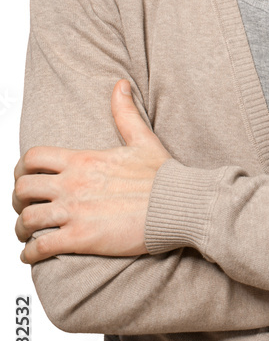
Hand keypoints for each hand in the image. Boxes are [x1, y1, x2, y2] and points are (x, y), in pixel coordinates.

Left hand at [14, 80, 171, 263]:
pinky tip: (33, 255)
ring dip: (21, 229)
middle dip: (18, 200)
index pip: (33, 158)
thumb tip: (121, 85)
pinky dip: (30, 253)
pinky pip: (41, 246)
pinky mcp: (81, 238)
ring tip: (27, 236)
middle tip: (25, 208)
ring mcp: (75, 211)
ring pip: (27, 219)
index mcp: (83, 160)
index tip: (24, 179)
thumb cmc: (164, 177)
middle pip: (22, 188)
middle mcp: (73, 184)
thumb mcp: (142, 140)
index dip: (21, 170)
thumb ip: (125, 113)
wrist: (178, 205)